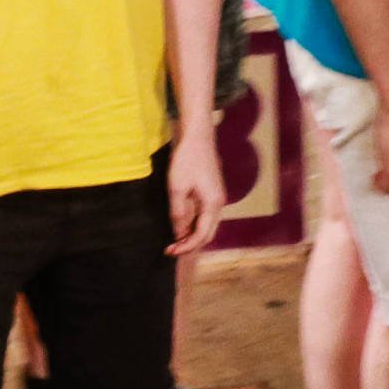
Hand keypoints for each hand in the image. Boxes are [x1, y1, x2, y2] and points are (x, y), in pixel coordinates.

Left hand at [165, 128, 226, 254]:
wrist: (197, 137)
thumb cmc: (186, 160)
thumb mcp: (177, 188)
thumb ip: (178, 212)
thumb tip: (178, 233)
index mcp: (213, 204)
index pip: (201, 235)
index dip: (186, 246)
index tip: (170, 251)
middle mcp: (218, 204)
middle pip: (208, 234)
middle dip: (191, 244)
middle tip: (171, 249)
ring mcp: (217, 198)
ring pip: (207, 225)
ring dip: (192, 234)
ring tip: (174, 239)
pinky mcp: (211, 192)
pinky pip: (205, 215)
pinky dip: (194, 224)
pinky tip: (181, 224)